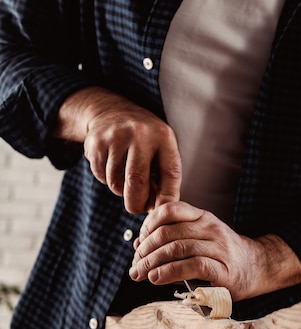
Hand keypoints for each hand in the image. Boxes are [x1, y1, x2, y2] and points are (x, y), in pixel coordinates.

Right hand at [54, 87, 181, 212]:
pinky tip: (112, 167)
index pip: (170, 172)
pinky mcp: (95, 142)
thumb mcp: (162, 149)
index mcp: (164, 137)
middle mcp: (140, 134)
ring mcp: (116, 137)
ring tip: (126, 179)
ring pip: (116, 182)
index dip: (167, 196)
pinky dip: (107, 180)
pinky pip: (101, 175)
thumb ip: (164, 177)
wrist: (113, 112)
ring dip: (120, 190)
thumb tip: (159, 208)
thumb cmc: (145, 140)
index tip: (162, 210)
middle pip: (137, 180)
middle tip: (137, 207)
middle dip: (136, 202)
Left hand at [129, 201, 300, 300]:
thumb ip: (175, 236)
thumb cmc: (222, 255)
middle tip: (135, 266)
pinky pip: (192, 266)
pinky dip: (169, 272)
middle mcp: (211, 228)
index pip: (170, 210)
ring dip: (152, 263)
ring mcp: (219, 248)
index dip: (148, 225)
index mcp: (203, 217)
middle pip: (168, 232)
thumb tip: (139, 246)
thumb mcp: (202, 236)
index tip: (139, 243)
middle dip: (145, 250)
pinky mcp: (223, 270)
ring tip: (140, 274)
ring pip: (177, 248)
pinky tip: (157, 279)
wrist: (258, 267)